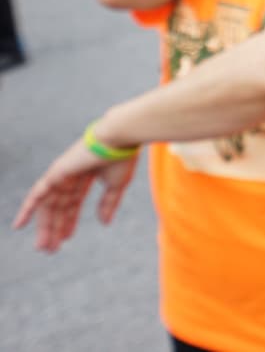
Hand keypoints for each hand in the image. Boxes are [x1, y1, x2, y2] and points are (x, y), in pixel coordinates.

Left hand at [12, 140, 137, 252]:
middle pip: (58, 206)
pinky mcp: (56, 172)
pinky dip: (28, 208)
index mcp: (86, 175)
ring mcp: (61, 173)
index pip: (73, 202)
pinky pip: (37, 193)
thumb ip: (108, 204)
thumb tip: (104, 223)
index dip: (69, 221)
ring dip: (45, 226)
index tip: (67, 239)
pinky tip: (20, 224)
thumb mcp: (116, 185)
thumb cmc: (122, 157)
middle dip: (55, 227)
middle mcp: (70, 174)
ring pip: (49, 205)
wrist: (120, 139)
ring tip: (42, 247)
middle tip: (50, 249)